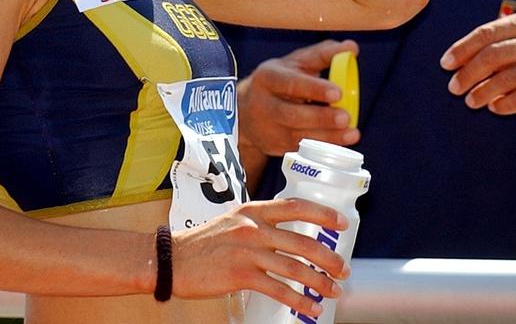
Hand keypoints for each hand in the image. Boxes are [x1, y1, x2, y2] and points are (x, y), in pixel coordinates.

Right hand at [171, 198, 349, 317]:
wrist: (172, 260)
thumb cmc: (204, 243)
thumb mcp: (234, 221)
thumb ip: (259, 224)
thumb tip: (290, 235)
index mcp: (254, 210)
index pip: (296, 206)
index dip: (322, 214)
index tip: (342, 223)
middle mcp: (253, 228)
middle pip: (302, 241)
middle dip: (328, 257)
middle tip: (343, 269)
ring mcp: (247, 251)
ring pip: (294, 267)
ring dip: (319, 281)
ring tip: (333, 291)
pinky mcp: (240, 275)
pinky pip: (278, 289)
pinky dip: (298, 300)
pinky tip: (310, 308)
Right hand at [239, 40, 360, 157]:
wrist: (246, 111)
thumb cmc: (279, 81)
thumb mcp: (295, 62)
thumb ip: (324, 53)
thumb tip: (351, 48)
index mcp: (268, 78)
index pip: (290, 84)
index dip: (313, 89)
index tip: (337, 92)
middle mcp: (264, 105)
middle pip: (291, 114)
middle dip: (320, 117)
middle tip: (345, 117)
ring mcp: (268, 129)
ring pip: (297, 135)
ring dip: (327, 136)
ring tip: (351, 132)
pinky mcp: (276, 146)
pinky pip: (301, 149)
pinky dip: (323, 147)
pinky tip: (342, 143)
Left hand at [439, 11, 515, 113]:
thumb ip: (506, 38)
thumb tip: (464, 56)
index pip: (487, 32)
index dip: (463, 48)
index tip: (446, 63)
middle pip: (493, 56)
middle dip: (468, 73)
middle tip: (453, 86)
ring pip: (505, 80)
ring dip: (482, 92)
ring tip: (470, 100)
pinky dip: (505, 104)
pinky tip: (494, 108)